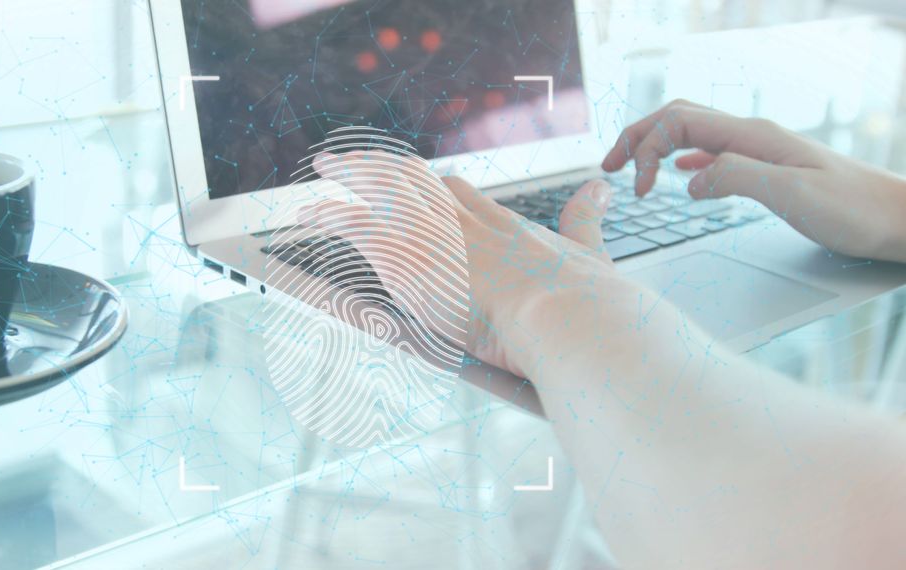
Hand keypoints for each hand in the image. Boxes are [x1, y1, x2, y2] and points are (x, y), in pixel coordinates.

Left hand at [302, 151, 636, 380]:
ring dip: (350, 178)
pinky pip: (359, 228)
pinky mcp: (410, 258)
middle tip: (358, 162)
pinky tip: (314, 211)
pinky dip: (335, 216)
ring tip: (325, 170)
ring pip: (380, 194)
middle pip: (415, 182)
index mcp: (501, 223)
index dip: (436, 185)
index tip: (423, 179)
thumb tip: (603, 187)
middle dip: (384, 169)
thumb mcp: (589, 249)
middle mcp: (464, 222)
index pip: (459, 192)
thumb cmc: (581, 298)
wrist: (560, 313)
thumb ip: (586, 218)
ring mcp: (434, 236)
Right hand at [603, 99, 905, 261]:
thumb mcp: (792, 195)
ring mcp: (759, 151)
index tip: (640, 190)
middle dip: (638, 137)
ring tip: (633, 170)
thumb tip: (690, 178)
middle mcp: (751, 136)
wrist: (896, 218)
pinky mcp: (766, 169)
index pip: (679, 121)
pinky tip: (681, 174)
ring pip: (692, 134)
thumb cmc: (852, 209)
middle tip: (609, 167)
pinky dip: (683, 159)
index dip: (647, 148)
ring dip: (656, 146)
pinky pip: (713, 152)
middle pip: (679, 118)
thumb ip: (737, 177)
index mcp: (752, 136)